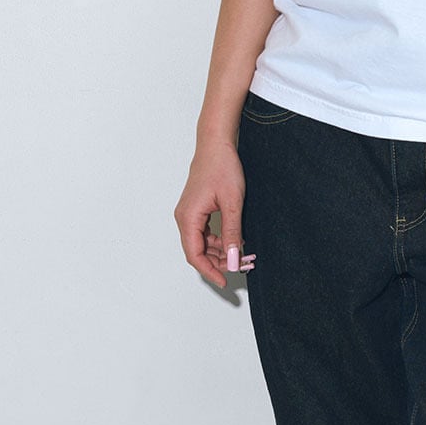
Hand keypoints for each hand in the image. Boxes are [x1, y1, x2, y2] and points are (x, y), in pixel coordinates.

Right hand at [174, 138, 252, 287]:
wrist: (216, 144)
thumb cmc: (222, 167)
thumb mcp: (232, 202)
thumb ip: (232, 232)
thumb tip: (234, 259)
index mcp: (188, 218)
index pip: (195, 255)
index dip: (210, 271)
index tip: (225, 281)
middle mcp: (184, 218)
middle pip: (198, 251)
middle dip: (219, 262)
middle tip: (241, 265)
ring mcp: (189, 213)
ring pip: (202, 243)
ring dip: (220, 251)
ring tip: (241, 254)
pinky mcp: (196, 209)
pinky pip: (204, 232)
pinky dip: (218, 239)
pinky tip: (234, 240)